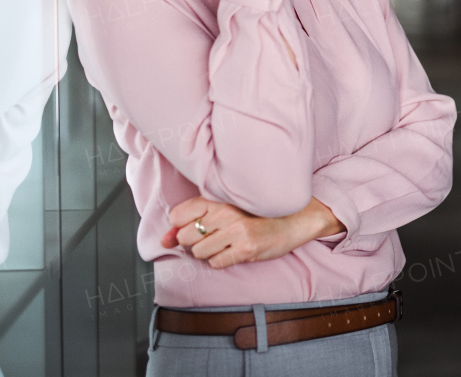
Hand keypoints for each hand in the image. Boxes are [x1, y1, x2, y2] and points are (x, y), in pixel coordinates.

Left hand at [161, 196, 344, 268]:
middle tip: (214, 237)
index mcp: (220, 197)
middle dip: (194, 242)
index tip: (194, 228)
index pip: (178, 214)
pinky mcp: (246, 248)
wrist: (296, 219)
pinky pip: (216, 263)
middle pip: (185, 236)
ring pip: (198, 252)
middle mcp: (225, 212)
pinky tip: (234, 252)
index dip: (180, 227)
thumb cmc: (259, 214)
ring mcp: (236, 230)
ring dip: (208, 253)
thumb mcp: (227, 209)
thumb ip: (193, 221)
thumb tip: (164, 240)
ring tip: (226, 244)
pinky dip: (221, 261)